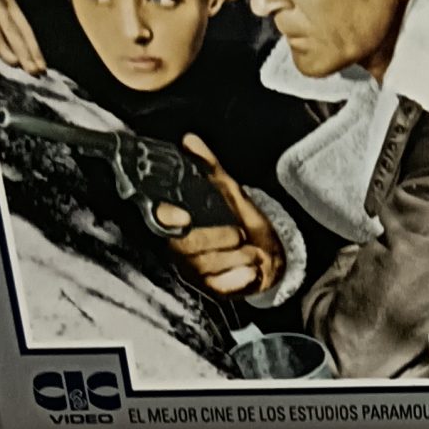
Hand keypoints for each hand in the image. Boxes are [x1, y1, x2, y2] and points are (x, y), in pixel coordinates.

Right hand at [158, 133, 283, 298]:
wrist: (269, 252)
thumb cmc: (242, 219)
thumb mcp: (228, 189)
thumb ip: (208, 166)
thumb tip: (190, 140)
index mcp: (179, 223)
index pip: (160, 219)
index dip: (167, 217)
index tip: (184, 216)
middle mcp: (180, 248)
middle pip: (186, 247)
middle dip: (216, 240)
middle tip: (240, 235)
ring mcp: (194, 270)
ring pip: (204, 268)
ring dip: (233, 259)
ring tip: (253, 252)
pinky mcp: (211, 289)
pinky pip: (219, 288)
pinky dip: (237, 281)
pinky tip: (252, 272)